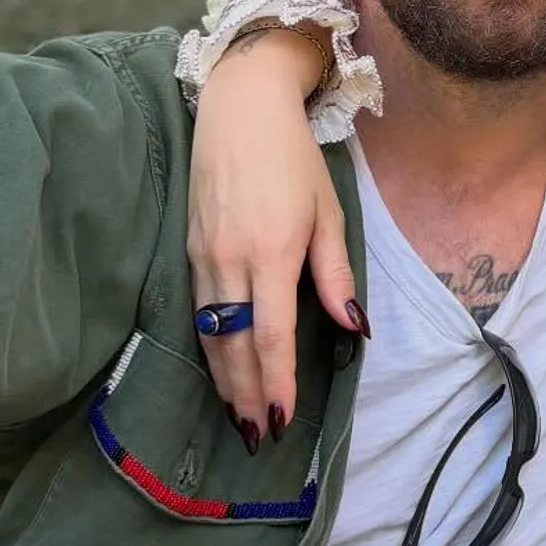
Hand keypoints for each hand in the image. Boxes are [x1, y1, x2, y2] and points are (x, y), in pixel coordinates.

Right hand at [187, 29, 359, 440]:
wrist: (240, 107)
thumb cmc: (294, 159)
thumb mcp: (329, 213)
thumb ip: (336, 275)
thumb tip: (356, 329)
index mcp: (272, 252)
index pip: (271, 335)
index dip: (277, 382)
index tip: (283, 419)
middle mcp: (231, 260)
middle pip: (234, 345)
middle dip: (247, 395)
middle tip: (259, 437)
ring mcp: (203, 256)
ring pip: (209, 334)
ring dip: (224, 380)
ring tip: (239, 418)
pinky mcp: (189, 249)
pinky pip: (198, 312)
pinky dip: (208, 348)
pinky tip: (219, 369)